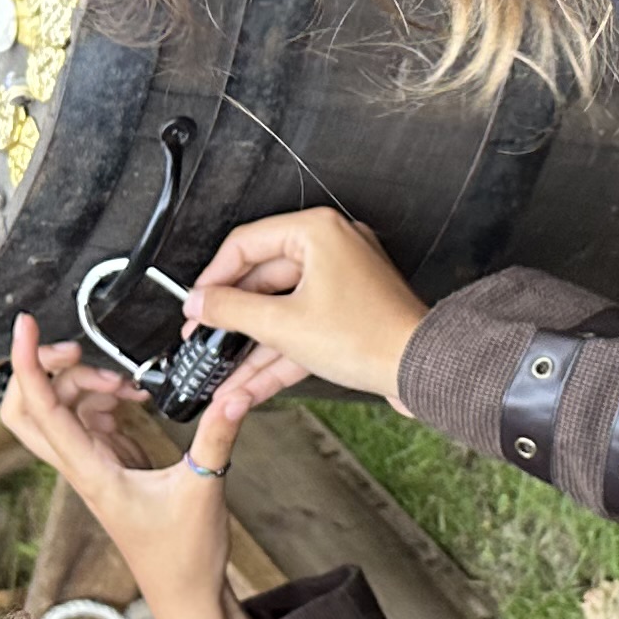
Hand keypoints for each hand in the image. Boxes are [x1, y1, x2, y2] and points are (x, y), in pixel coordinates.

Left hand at [0, 314, 287, 618]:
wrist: (184, 593)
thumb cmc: (183, 556)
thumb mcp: (203, 490)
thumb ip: (216, 439)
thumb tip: (235, 395)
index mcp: (89, 472)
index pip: (41, 410)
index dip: (28, 364)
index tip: (26, 326)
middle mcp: (80, 467)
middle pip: (29, 409)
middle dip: (46, 371)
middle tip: (79, 352)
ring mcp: (91, 466)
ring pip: (61, 409)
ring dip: (86, 384)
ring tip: (127, 385)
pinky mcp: (108, 466)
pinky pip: (89, 420)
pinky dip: (106, 400)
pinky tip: (134, 401)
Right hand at [186, 206, 429, 406]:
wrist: (423, 369)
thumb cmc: (370, 339)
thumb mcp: (284, 325)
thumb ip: (232, 311)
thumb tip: (198, 303)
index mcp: (317, 232)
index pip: (245, 245)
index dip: (213, 279)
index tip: (194, 305)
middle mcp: (331, 248)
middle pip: (262, 282)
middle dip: (231, 322)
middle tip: (202, 341)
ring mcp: (342, 281)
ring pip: (281, 312)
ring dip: (251, 349)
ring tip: (221, 375)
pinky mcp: (349, 313)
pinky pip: (303, 328)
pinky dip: (278, 355)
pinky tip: (248, 386)